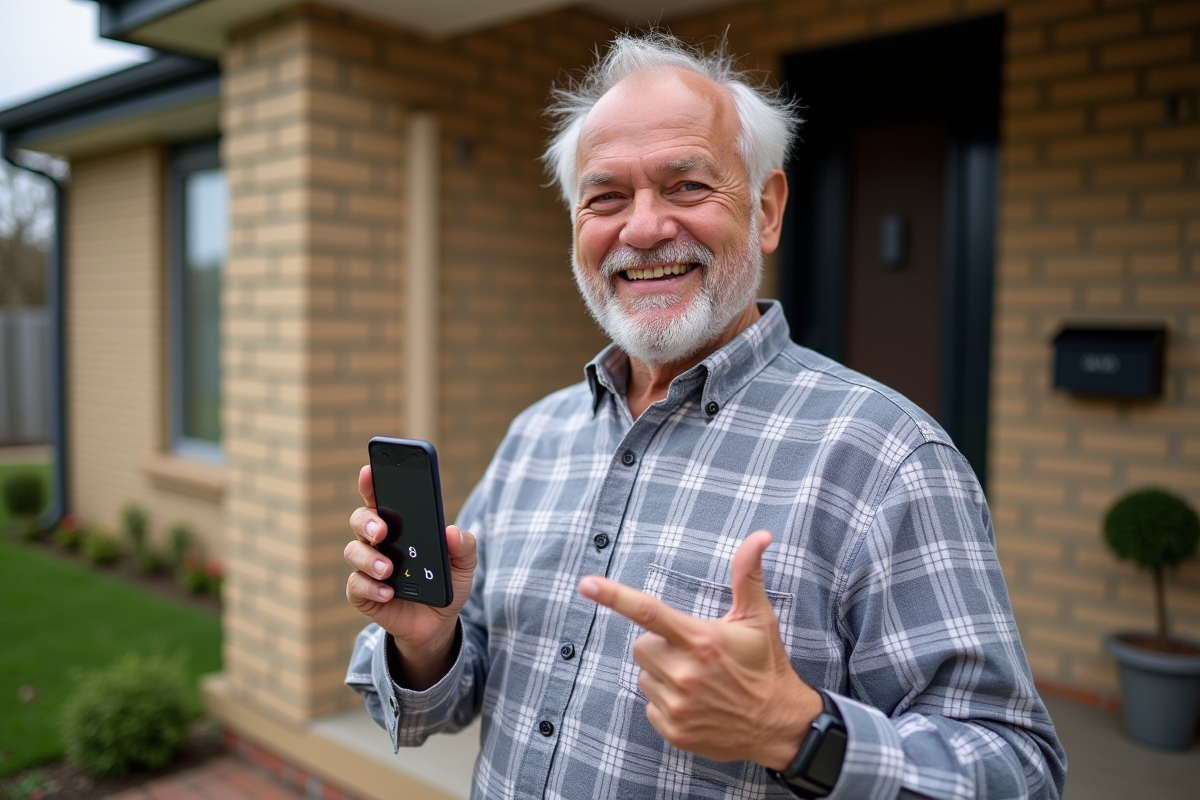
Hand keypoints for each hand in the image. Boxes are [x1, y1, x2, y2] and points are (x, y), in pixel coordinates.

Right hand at [345, 464, 476, 688]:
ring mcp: (368, 567)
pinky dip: (371, 587)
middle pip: (361, 519)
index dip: (372, 482)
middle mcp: (380, 542)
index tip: (369, 471)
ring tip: (388, 569)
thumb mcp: (465, 564)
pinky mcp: (364, 594)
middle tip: (382, 531)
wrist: (438, 623)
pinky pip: (356, 586)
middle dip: (367, 521)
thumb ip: (464, 546)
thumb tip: (451, 532)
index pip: (381, 497)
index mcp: (401, 525)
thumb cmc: (446, 583)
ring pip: (353, 551)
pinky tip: (389, 592)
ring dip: (369, 559)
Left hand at [579, 531, 820, 766]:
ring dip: (663, 674)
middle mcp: (685, 672)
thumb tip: (760, 535)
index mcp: (700, 639)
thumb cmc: (766, 665)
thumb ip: (747, 574)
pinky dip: (666, 701)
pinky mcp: (674, 730)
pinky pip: (649, 704)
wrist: (779, 725)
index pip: (648, 612)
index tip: (586, 583)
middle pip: (641, 646)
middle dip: (660, 645)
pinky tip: (696, 703)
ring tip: (698, 680)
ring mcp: (678, 704)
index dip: (613, 596)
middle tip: (693, 653)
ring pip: (644, 675)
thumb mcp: (758, 618)